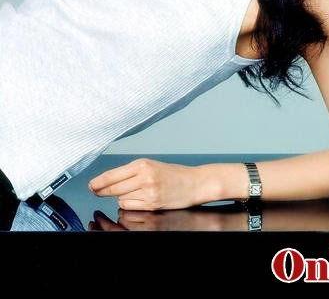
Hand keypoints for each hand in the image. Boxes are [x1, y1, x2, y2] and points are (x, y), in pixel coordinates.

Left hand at [88, 158, 203, 210]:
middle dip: (103, 191)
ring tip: (134, 191)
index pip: (112, 175)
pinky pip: (131, 206)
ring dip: (121, 197)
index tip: (90, 185)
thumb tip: (109, 182)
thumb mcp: (152, 166)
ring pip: (121, 199)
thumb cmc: (174, 174)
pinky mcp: (152, 205)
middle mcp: (144, 177)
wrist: (195, 183)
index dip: (98, 182)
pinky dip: (130, 204)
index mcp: (143, 164)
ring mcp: (148, 192)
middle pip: (113, 189)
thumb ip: (132, 172)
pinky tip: (139, 199)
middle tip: (96, 191)